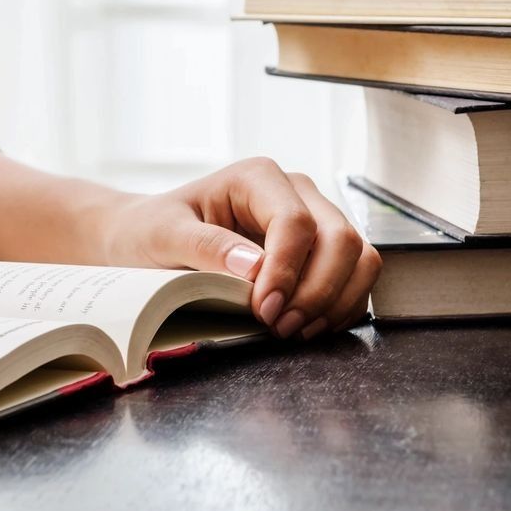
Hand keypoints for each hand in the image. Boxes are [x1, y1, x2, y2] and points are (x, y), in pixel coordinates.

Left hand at [99, 158, 380, 338]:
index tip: (264, 311)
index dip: (287, 272)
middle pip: (340, 238)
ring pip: (360, 256)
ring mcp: (315, 218)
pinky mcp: (322, 249)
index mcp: (258, 177)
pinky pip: (356, 277)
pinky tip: (309, 328)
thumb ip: (206, 247)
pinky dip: (342, 307)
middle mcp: (296, 191)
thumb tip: (254, 267)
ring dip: (336, 301)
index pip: (296, 223)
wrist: (150, 237)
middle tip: (280, 329)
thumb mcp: (165, 235)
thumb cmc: (153, 230)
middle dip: (317, 291)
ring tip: (295, 332)